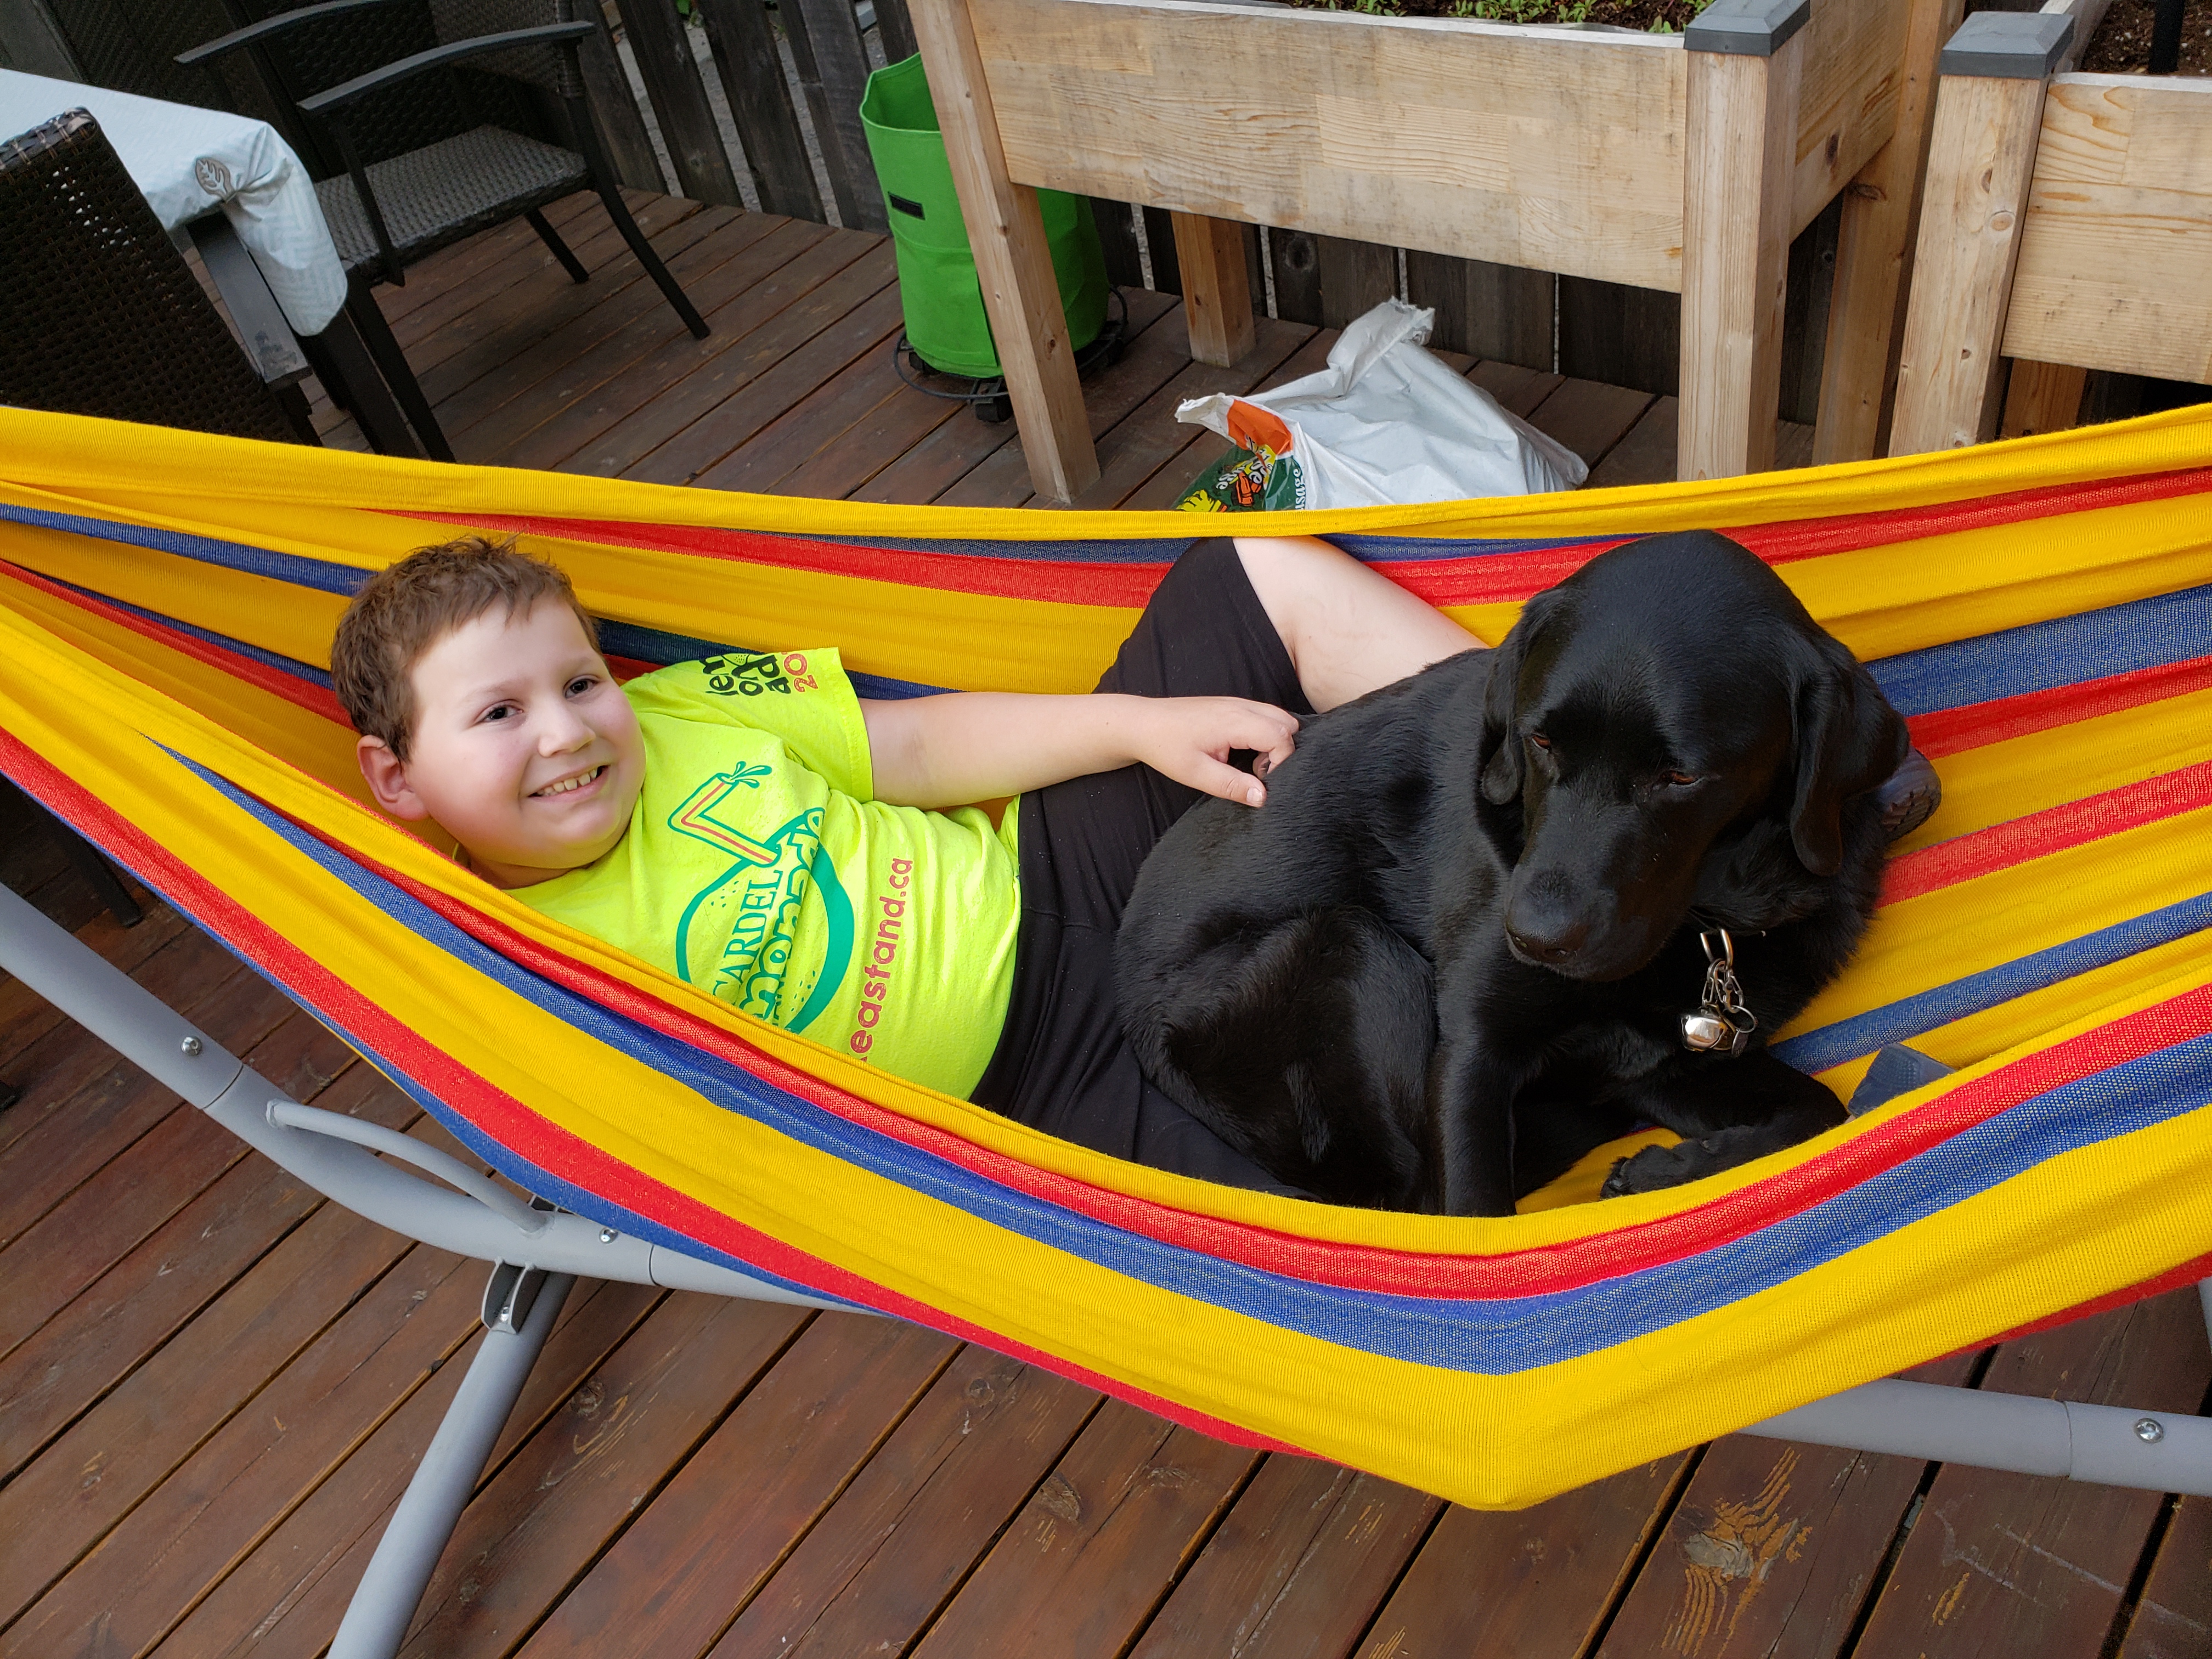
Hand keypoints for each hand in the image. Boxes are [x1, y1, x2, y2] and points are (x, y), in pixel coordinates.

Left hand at [1127, 696, 1298, 806]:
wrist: (1141, 723)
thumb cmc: (1165, 747)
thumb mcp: (1196, 774)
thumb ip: (1232, 786)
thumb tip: (1263, 798)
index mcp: (1234, 721)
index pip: (1282, 736)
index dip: (1282, 762)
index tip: (1261, 780)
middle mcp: (1240, 706)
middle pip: (1288, 723)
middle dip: (1285, 751)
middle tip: (1259, 772)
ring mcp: (1237, 702)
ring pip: (1278, 717)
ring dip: (1276, 742)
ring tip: (1251, 763)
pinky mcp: (1231, 705)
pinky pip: (1264, 715)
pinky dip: (1266, 734)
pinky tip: (1243, 752)